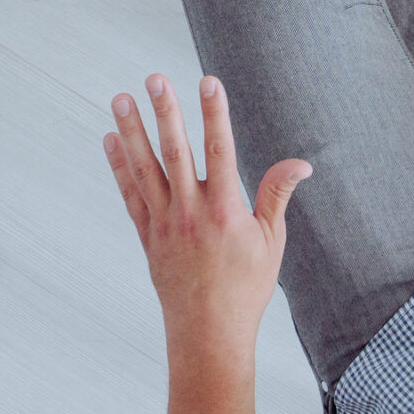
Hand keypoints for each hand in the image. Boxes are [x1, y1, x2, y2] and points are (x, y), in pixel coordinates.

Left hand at [105, 74, 308, 356]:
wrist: (208, 335)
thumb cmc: (246, 289)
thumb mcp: (271, 242)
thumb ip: (277, 195)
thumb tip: (302, 163)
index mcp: (225, 212)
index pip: (220, 151)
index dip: (215, 114)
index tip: (208, 82)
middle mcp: (190, 214)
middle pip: (175, 153)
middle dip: (165, 112)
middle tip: (154, 78)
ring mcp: (164, 225)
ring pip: (145, 170)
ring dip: (132, 132)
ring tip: (120, 98)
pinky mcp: (148, 237)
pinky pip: (130, 195)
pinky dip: (119, 167)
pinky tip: (111, 139)